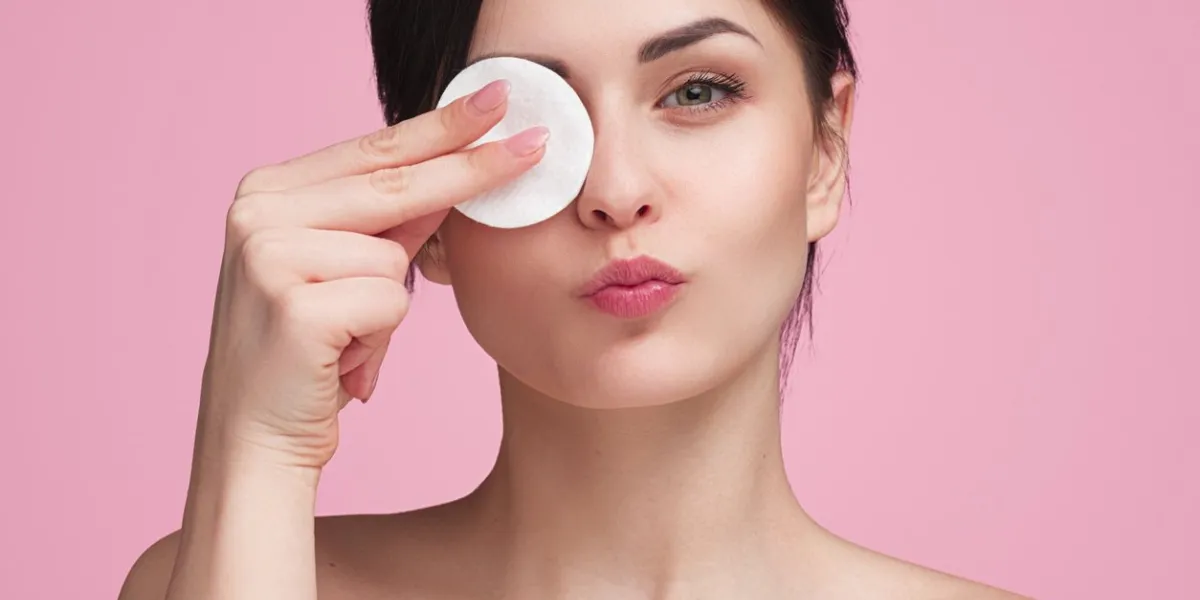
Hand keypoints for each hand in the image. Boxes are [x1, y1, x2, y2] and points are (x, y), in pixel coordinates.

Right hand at [197, 79, 544, 469]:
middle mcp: (258, 213)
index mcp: (268, 193)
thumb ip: (390, 222)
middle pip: (394, 184)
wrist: (255, 441)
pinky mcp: (293, 306)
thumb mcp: (345, 273)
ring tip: (344, 342)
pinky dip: (380, 340)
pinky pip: (389, 303)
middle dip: (470, 168)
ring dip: (388, 310)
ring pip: (395, 257)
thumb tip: (458, 170)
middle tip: (534, 143)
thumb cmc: (308, 357)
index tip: (496, 100)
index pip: (374, 151)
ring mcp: (269, 256)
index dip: (441, 127)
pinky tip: (338, 362)